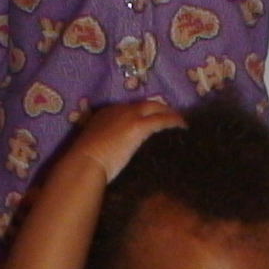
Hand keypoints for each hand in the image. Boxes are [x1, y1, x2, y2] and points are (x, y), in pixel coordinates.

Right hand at [67, 100, 183, 183]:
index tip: (151, 119)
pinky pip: (162, 120)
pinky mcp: (139, 126)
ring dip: (169, 113)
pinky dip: (174, 121)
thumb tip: (115, 155)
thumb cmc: (86, 162)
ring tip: (180, 121)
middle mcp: (119, 109)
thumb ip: (106, 145)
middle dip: (159, 109)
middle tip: (172, 117)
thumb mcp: (95, 148)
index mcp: (106, 113)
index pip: (130, 109)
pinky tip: (182, 127)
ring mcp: (129, 116)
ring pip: (155, 108)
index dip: (143, 113)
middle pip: (145, 104)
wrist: (85, 163)